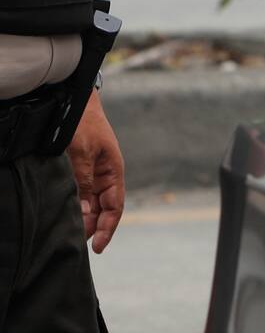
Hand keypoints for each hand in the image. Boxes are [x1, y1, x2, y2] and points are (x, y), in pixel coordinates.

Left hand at [68, 90, 124, 252]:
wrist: (75, 101)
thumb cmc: (83, 124)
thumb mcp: (83, 154)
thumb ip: (84, 183)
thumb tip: (85, 214)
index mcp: (113, 171)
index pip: (115, 207)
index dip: (108, 228)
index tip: (97, 248)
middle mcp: (104, 175)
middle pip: (102, 209)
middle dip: (92, 227)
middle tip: (76, 244)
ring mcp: (92, 173)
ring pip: (90, 204)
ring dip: (83, 218)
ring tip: (68, 234)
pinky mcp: (79, 170)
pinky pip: (80, 194)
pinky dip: (75, 206)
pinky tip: (65, 215)